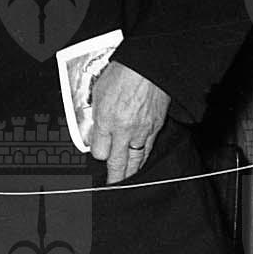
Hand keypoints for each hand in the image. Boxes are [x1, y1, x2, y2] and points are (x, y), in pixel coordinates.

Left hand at [88, 59, 168, 182]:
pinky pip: (148, 150)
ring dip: (129, 173)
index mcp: (106, 118)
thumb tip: (97, 130)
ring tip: (125, 182)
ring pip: (135, 160)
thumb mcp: (99, 92)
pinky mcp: (156, 127)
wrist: (149, 66)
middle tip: (111, 187)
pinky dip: (143, 160)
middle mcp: (123, 129)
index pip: (99, 151)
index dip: (97, 154)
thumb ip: (97, 114)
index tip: (98, 155)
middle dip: (114, 177)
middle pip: (117, 162)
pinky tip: (140, 164)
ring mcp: (141, 130)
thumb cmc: (122, 73)